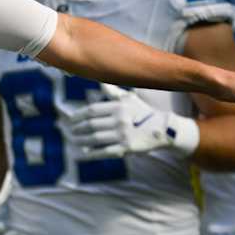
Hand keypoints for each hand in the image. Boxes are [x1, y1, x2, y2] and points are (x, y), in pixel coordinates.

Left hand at [61, 90, 197, 159]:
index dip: (78, 116)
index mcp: (119, 107)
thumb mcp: (130, 99)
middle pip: (91, 125)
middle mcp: (120, 120)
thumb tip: (101, 82)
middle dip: (77, 129)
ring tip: (74, 140)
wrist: (164, 129)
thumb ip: (113, 92)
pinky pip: (104, 151)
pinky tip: (84, 153)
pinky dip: (92, 153)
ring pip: (95, 139)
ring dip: (81, 141)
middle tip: (70, 131)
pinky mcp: (126, 148)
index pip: (92, 110)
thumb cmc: (144, 113)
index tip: (70, 119)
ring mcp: (123, 135)